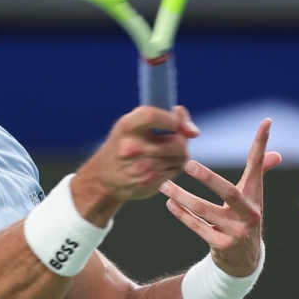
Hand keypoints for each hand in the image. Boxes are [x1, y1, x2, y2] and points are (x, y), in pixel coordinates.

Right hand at [71, 106, 199, 225]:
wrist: (104, 178)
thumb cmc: (124, 144)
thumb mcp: (133, 124)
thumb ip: (162, 117)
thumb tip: (193, 131)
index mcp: (127, 127)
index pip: (153, 116)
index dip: (172, 118)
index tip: (175, 121)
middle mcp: (133, 147)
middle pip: (177, 142)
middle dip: (181, 140)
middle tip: (175, 139)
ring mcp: (142, 167)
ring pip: (180, 157)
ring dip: (179, 153)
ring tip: (166, 152)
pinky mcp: (149, 182)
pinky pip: (175, 170)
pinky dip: (174, 165)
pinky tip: (161, 164)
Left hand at [159, 118, 280, 276]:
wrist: (243, 261)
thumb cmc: (243, 218)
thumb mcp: (252, 197)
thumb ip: (260, 173)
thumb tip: (278, 153)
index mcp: (256, 196)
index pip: (258, 166)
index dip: (261, 144)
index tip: (265, 122)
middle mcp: (249, 214)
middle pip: (229, 192)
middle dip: (208, 178)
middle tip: (188, 164)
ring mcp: (236, 232)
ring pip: (205, 211)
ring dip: (182, 197)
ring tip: (165, 185)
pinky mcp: (222, 247)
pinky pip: (198, 228)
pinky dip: (182, 215)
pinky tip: (169, 204)